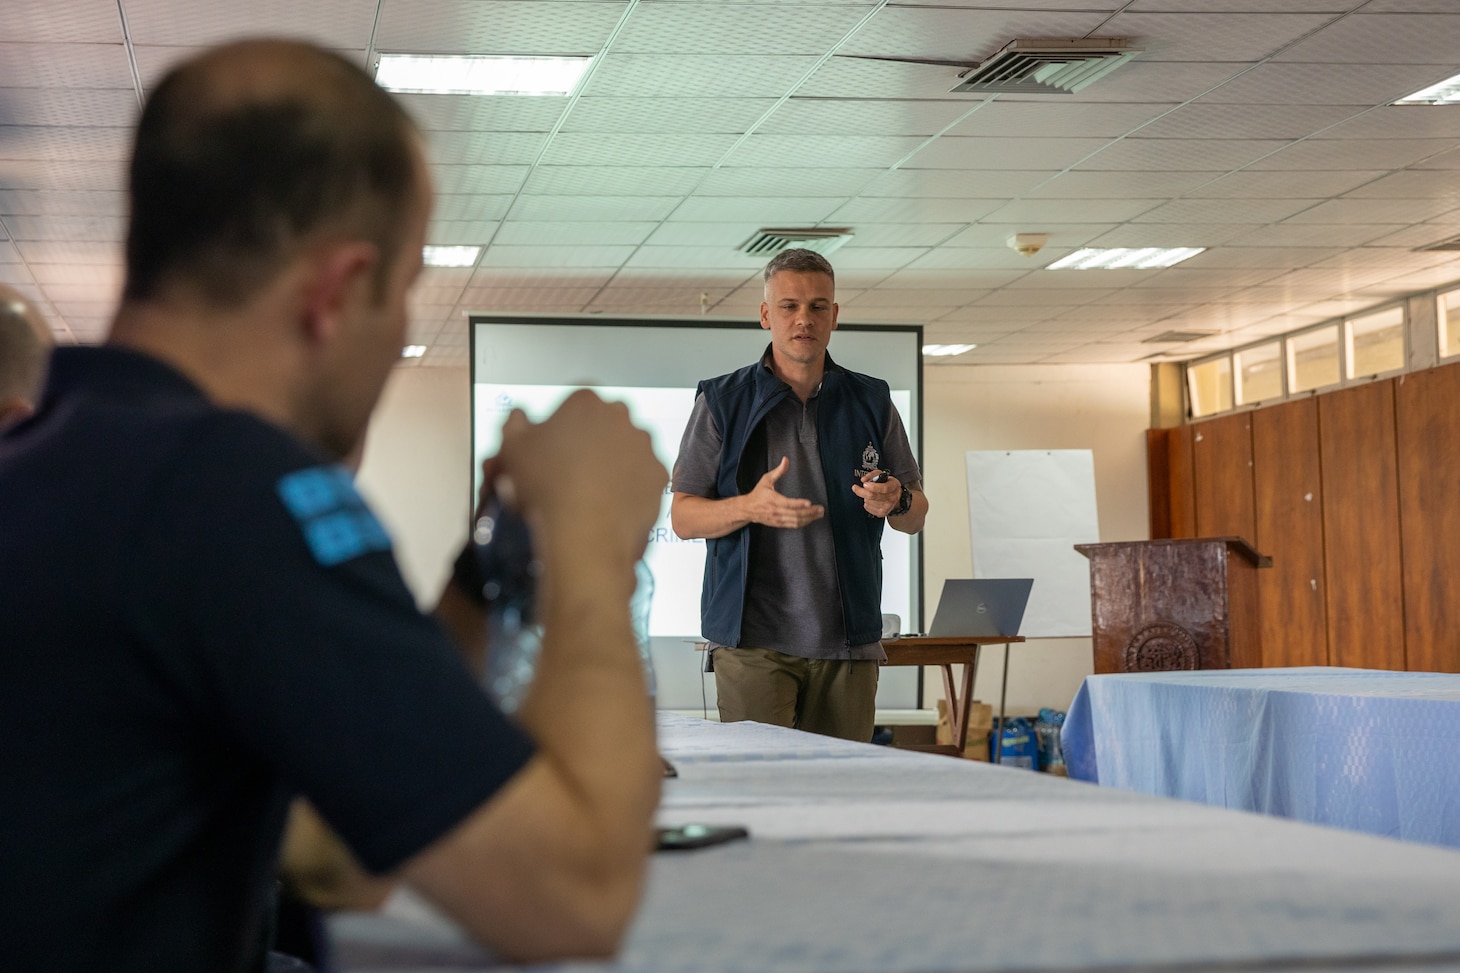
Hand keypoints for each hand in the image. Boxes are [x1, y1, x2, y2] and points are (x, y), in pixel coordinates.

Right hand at [493, 391, 666, 562]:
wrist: (584, 533)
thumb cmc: (546, 488)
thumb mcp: (511, 449)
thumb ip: (516, 423)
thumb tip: (520, 417)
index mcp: (584, 402)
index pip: (577, 401)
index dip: (566, 422)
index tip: (558, 442)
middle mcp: (620, 417)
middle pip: (606, 422)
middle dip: (593, 439)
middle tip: (574, 467)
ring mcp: (644, 446)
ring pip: (628, 447)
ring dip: (614, 461)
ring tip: (593, 489)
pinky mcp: (659, 475)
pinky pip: (643, 475)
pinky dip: (631, 485)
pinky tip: (612, 502)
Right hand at [743, 456, 823, 528]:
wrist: (748, 509)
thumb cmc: (758, 493)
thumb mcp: (766, 480)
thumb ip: (778, 471)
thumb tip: (786, 460)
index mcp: (772, 500)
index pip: (788, 503)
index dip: (799, 504)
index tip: (809, 503)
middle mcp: (775, 511)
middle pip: (795, 514)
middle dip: (809, 513)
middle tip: (820, 509)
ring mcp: (777, 519)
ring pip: (795, 521)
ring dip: (809, 519)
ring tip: (819, 514)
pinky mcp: (779, 524)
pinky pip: (793, 525)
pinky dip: (803, 523)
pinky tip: (810, 519)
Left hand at [853, 472, 900, 517]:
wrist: (895, 496)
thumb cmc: (887, 484)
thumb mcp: (882, 474)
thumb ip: (872, 475)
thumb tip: (864, 479)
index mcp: (894, 486)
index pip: (884, 488)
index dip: (873, 486)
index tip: (864, 484)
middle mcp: (892, 497)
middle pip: (873, 496)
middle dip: (861, 491)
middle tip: (855, 487)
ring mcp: (887, 506)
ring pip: (869, 501)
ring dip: (865, 497)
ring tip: (870, 494)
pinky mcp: (882, 513)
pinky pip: (868, 507)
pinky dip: (866, 503)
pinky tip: (871, 500)